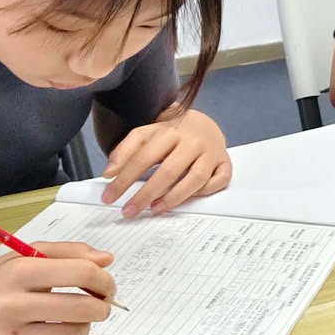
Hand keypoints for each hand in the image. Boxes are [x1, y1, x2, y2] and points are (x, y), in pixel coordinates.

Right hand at [0, 241, 115, 334]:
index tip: (107, 285)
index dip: (104, 280)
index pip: (81, 272)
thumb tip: (107, 260)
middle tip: (99, 306)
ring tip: (73, 321)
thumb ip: (69, 252)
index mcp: (18, 272)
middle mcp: (9, 306)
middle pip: (82, 309)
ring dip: (83, 329)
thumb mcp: (26, 256)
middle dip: (102, 308)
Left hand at [101, 108, 232, 218]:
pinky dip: (205, 192)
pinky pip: (218, 181)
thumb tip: (109, 173)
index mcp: (170, 131)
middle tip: (129, 211)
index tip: (109, 197)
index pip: (144, 157)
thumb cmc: (171, 134)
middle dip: (145, 194)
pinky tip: (188, 198)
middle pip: (168, 171)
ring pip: (196, 179)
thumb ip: (125, 150)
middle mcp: (193, 141)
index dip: (125, 179)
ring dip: (174, 197)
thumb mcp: (146, 134)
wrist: (204, 123)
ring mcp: (212, 153)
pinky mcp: (225, 163)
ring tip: (155, 209)